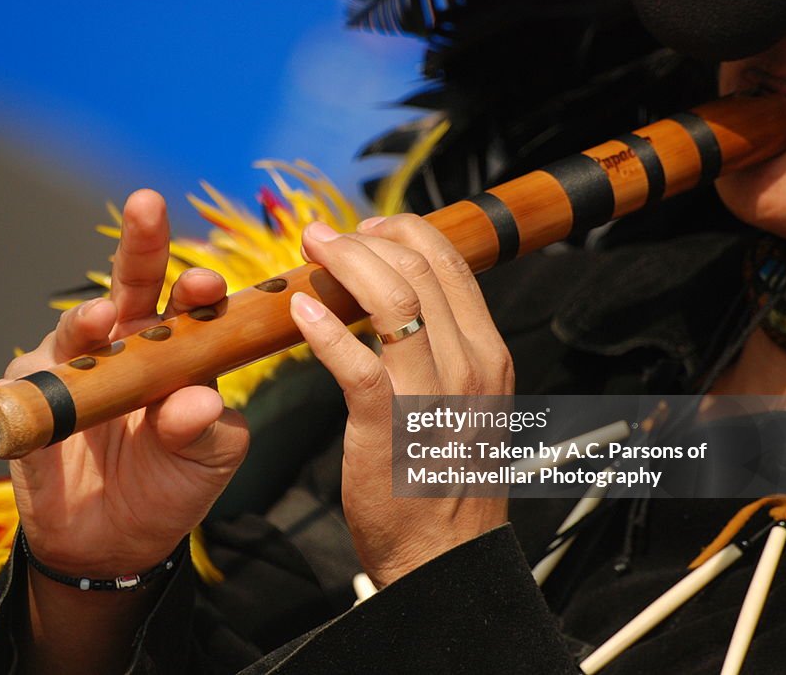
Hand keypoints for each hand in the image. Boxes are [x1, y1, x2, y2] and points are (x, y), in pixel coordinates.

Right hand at [3, 189, 248, 577]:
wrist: (113, 543)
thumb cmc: (169, 486)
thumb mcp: (206, 460)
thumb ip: (208, 430)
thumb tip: (201, 400)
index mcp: (176, 351)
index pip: (189, 307)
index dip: (198, 291)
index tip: (210, 285)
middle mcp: (125, 346)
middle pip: (132, 284)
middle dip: (140, 244)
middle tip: (148, 208)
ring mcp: (76, 368)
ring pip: (78, 329)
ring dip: (87, 320)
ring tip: (102, 321)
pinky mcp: (33, 402)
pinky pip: (32, 389)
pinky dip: (40, 388)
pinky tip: (42, 387)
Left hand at [290, 214, 512, 587]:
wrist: (444, 558)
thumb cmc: (440, 479)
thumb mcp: (461, 402)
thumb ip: (439, 350)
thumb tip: (397, 301)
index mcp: (486, 354)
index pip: (452, 265)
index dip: (405, 232)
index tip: (366, 227)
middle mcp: (470, 366)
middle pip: (420, 269)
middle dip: (367, 237)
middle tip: (324, 234)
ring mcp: (433, 396)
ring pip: (393, 299)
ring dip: (345, 263)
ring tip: (310, 250)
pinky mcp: (389, 428)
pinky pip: (356, 363)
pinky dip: (324, 330)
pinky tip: (298, 312)